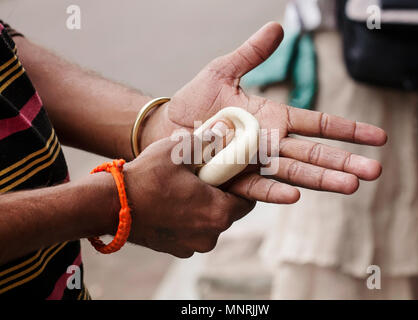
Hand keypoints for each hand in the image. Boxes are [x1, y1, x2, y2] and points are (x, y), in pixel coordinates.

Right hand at [122, 135, 254, 257]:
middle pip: (228, 212)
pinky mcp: (175, 250)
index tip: (228, 174)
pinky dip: (188, 219)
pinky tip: (171, 203)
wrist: (109, 205)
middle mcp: (209, 236)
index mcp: (218, 213)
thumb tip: (225, 128)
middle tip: (204, 177)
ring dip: (203, 207)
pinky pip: (192, 232)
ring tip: (184, 189)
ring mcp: (191, 246)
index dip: (240, 185)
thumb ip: (207, 139)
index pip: (246, 200)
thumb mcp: (179, 150)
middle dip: (220, 195)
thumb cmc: (146, 177)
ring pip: (209, 223)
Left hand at [143, 22, 386, 203]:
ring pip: (293, 173)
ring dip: (322, 179)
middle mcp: (270, 143)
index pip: (318, 124)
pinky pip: (255, 187)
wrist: (168, 125)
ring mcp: (253, 163)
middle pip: (314, 152)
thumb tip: (278, 26)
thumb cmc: (196, 100)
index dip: (348, 130)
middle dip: (344, 161)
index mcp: (273, 119)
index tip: (378, 138)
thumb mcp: (224, 71)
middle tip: (376, 172)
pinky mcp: (233, 178)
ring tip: (351, 186)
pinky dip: (273, 191)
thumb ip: (252, 53)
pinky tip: (294, 196)